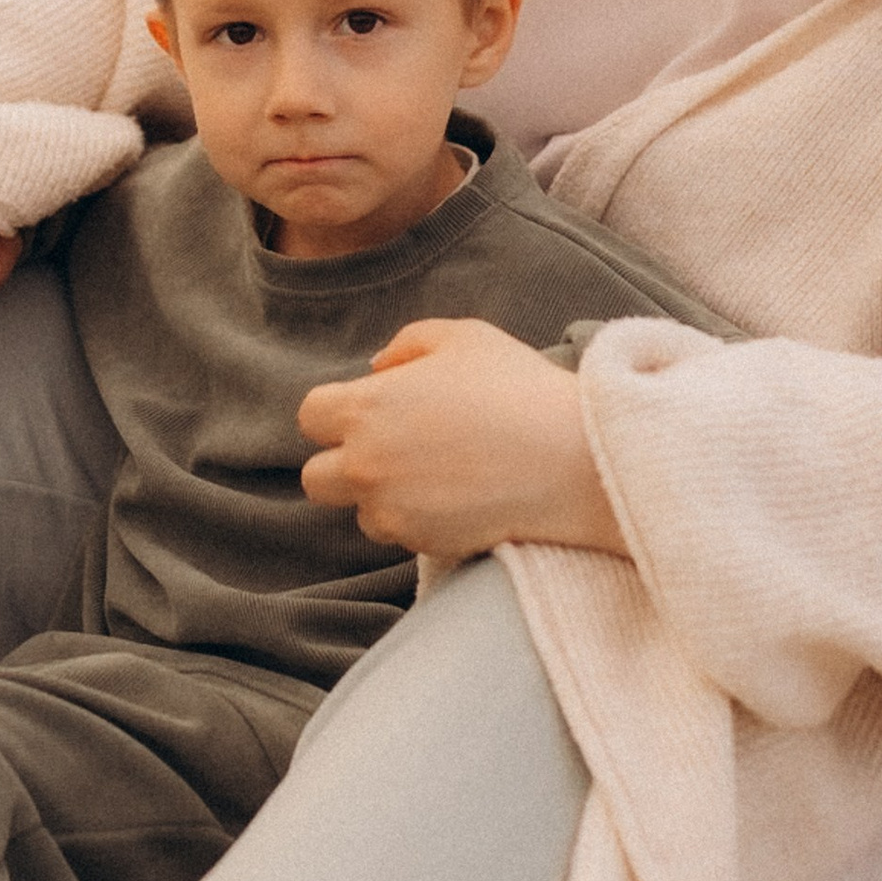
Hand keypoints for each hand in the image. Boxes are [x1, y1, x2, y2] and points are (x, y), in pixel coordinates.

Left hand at [297, 316, 622, 559]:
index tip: (370, 412)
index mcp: (367, 407)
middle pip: (316, 477)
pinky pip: (396, 535)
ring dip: (382, 497)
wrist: (571, 458)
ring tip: (435, 475)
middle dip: (343, 464)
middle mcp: (365, 462)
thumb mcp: (465, 338)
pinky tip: (456, 498)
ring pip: (358, 511)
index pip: (309, 416)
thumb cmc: (518, 389)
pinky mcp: (419, 543)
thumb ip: (408, 343)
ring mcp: (390, 508)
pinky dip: (414, 521)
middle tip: (392, 451)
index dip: (336, 413)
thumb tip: (376, 367)